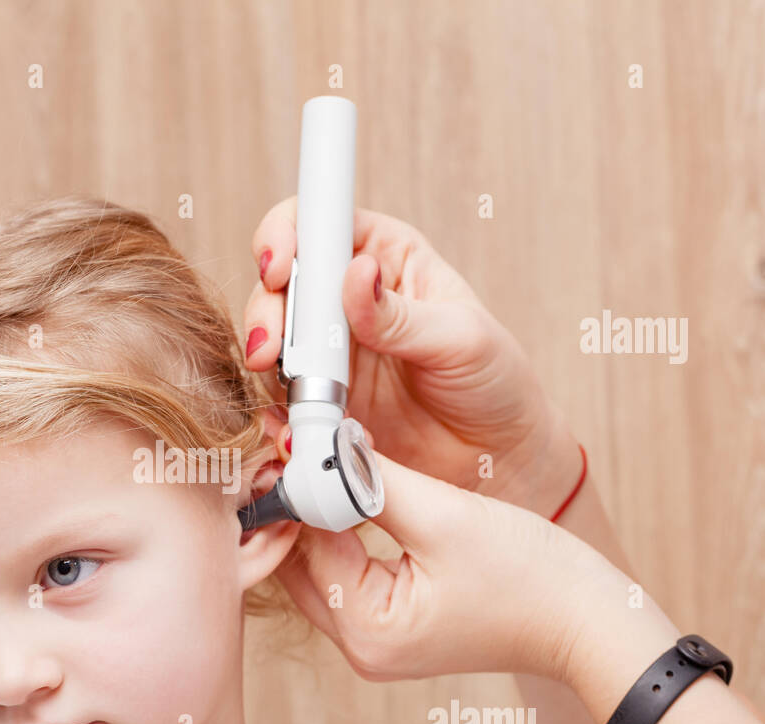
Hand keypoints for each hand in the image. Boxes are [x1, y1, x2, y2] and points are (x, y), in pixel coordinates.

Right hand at [245, 198, 582, 517]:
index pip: (320, 222)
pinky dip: (282, 410)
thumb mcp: (459, 338)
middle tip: (274, 346)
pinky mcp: (320, 401)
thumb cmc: (494, 382)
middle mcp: (347, 299)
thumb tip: (356, 274)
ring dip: (270, 362)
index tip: (280, 267)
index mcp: (385, 257)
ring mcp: (329, 352)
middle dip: (267, 309)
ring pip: (272, 339)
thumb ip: (399, 314)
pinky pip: (281, 397)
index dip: (288, 235)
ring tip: (296, 390)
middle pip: (281, 282)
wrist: (497, 458)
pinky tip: (300, 426)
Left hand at [275, 449, 623, 684]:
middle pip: (300, 561)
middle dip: (298, 501)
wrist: (589, 621)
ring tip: (317, 455)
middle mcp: (361, 647)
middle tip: (292, 438)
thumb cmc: (532, 576)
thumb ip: (372, 480)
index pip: (305, 544)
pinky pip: (348, 574)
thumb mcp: (445, 515)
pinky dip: (343, 533)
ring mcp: (375, 643)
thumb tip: (320, 443)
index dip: (297, 484)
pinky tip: (345, 489)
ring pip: (320, 566)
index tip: (288, 430)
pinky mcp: (392, 629)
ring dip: (319, 515)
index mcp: (367, 631)